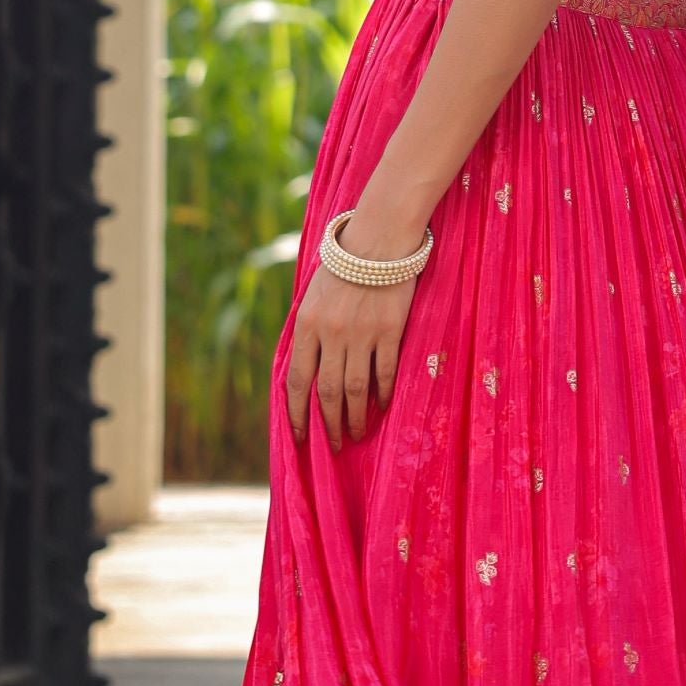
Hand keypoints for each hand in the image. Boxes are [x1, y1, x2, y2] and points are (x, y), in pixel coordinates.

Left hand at [285, 257, 417, 449]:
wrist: (378, 239)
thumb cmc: (343, 267)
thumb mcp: (312, 296)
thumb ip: (308, 331)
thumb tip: (305, 370)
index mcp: (306, 325)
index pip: (296, 380)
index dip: (297, 414)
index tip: (300, 437)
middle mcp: (331, 333)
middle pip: (327, 392)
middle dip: (328, 424)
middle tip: (334, 445)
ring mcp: (361, 333)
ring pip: (355, 389)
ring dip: (355, 417)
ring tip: (356, 433)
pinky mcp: (389, 330)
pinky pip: (383, 372)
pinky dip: (382, 394)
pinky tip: (381, 406)